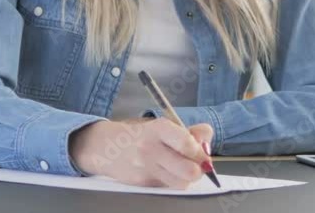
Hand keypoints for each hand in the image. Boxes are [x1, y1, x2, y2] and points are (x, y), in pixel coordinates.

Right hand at [69, 117, 213, 188]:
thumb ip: (189, 131)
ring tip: (182, 168)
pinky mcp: (141, 183)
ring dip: (187, 178)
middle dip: (198, 169)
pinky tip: (166, 172)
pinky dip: (173, 181)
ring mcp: (145, 168)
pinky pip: (168, 187)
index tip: (203, 153)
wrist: (106, 147)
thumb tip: (208, 136)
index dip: (200, 151)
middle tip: (198, 164)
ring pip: (181, 183)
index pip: (187, 143)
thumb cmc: (139, 136)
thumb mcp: (162, 126)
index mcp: (157, 129)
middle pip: (188, 170)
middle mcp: (150, 149)